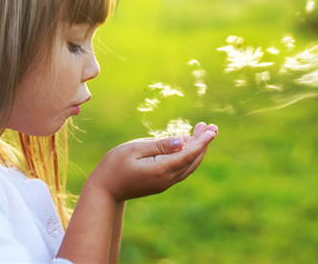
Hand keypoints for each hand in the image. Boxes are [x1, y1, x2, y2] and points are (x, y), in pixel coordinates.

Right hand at [86, 122, 217, 201]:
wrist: (104, 190)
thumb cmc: (114, 165)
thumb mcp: (135, 148)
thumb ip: (160, 145)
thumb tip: (183, 140)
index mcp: (162, 169)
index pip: (189, 153)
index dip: (202, 141)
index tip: (212, 129)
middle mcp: (167, 178)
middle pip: (193, 160)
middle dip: (204, 143)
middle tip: (211, 126)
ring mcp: (165, 182)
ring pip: (189, 165)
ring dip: (198, 149)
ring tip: (203, 131)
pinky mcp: (162, 183)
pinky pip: (182, 169)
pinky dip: (189, 156)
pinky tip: (188, 145)